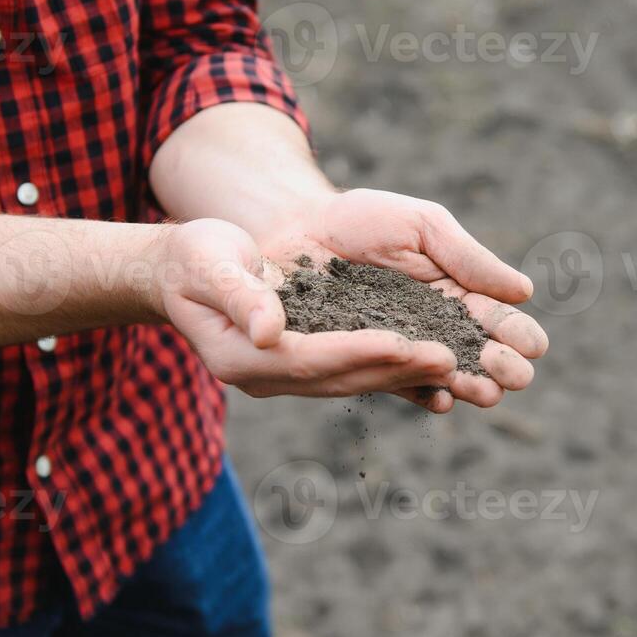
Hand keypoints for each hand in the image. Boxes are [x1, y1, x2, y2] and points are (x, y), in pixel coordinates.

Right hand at [156, 218, 460, 398]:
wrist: (185, 270)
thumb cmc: (194, 258)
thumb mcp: (209, 264)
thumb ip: (239, 296)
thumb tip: (268, 331)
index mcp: (238, 356)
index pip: (307, 359)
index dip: (356, 352)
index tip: (402, 344)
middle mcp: (264, 375)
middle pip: (337, 376)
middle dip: (393, 369)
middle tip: (448, 359)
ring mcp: (283, 375)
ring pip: (350, 378)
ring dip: (400, 374)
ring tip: (451, 363)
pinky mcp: (302, 364)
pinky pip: (350, 371)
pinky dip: (389, 370)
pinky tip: (430, 366)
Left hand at [256, 189, 549, 412]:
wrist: (297, 229)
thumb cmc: (363, 220)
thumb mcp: (423, 226)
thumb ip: (469, 259)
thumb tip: (525, 292)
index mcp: (462, 294)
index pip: (506, 326)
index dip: (522, 339)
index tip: (524, 344)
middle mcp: (440, 329)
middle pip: (489, 364)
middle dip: (505, 370)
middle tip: (499, 364)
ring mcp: (407, 351)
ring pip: (453, 382)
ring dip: (474, 389)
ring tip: (479, 387)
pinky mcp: (370, 366)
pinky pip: (403, 392)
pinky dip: (427, 398)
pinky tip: (440, 398)